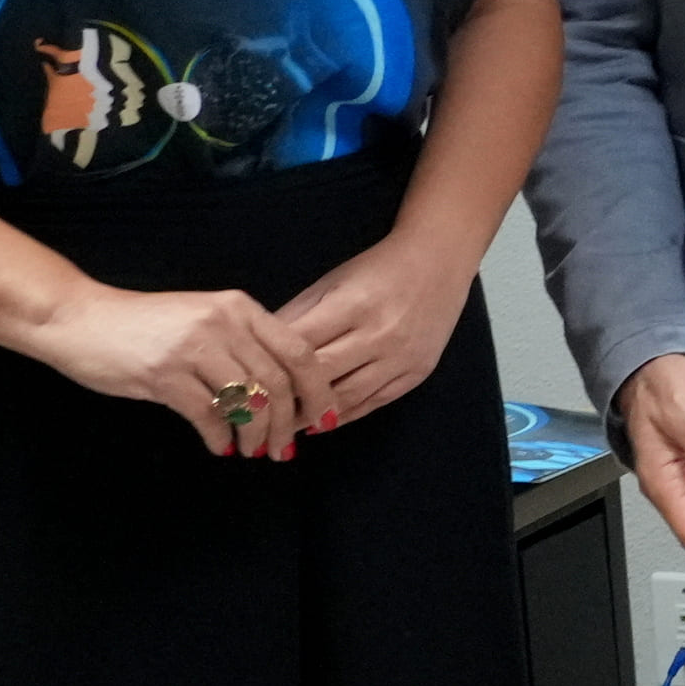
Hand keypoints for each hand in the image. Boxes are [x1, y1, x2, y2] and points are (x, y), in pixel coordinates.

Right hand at [28, 278, 333, 458]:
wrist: (81, 319)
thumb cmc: (145, 325)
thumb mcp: (202, 320)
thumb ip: (242, 344)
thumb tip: (283, 392)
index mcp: (239, 308)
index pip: (298, 352)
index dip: (318, 390)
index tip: (325, 419)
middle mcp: (222, 323)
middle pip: (278, 383)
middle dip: (288, 424)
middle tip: (286, 449)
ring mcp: (192, 347)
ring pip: (247, 402)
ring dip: (256, 435)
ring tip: (253, 451)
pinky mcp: (163, 374)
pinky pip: (208, 416)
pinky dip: (221, 438)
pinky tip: (221, 447)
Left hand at [268, 238, 472, 431]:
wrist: (439, 261)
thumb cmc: (378, 268)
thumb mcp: (331, 281)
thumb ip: (297, 315)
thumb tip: (259, 351)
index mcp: (353, 305)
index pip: (300, 346)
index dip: (269, 366)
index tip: (245, 383)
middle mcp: (380, 334)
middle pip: (321, 376)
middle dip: (286, 396)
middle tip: (257, 410)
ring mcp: (402, 357)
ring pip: (347, 397)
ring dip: (312, 415)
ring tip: (284, 424)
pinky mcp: (417, 372)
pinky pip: (374, 403)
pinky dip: (345, 416)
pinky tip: (321, 422)